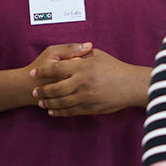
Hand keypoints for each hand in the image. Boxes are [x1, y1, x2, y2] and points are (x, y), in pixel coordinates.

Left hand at [29, 44, 148, 115]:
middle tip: (34, 92)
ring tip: (41, 103)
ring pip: (60, 102)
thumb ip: (81, 53)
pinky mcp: (90, 108)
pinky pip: (70, 111)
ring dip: (48, 103)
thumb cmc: (115, 68)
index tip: (34, 73)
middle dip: (42, 91)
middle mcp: (81, 82)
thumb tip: (69, 52)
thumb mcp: (98, 55)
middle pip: (55, 88)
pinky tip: (53, 111)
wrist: (131, 85)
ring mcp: (85, 96)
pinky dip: (59, 112)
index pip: (56, 68)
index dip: (42, 70)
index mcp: (82, 67)